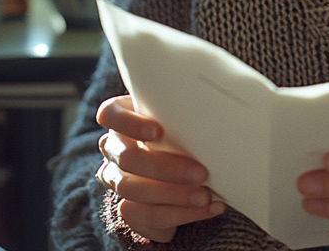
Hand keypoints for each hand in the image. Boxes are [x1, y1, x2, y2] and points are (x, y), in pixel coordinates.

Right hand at [95, 94, 223, 242]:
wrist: (179, 171)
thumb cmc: (182, 132)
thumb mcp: (181, 120)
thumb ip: (185, 115)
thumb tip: (219, 115)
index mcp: (123, 119)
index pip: (109, 114)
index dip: (129, 123)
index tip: (158, 132)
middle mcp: (114, 148)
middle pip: (127, 158)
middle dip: (165, 168)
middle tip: (201, 173)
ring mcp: (117, 179)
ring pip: (134, 190)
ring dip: (175, 195)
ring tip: (205, 196)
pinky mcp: (128, 208)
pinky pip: (149, 214)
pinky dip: (182, 213)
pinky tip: (207, 208)